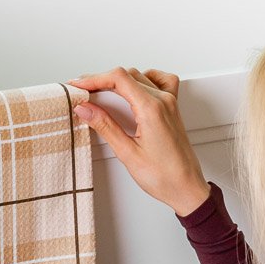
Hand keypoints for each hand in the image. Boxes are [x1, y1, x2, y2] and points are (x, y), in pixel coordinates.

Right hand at [70, 67, 210, 216]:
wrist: (186, 188)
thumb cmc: (164, 176)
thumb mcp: (127, 153)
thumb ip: (105, 127)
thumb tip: (86, 109)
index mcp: (152, 109)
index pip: (119, 78)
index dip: (94, 79)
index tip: (78, 85)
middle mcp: (163, 101)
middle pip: (127, 75)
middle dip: (101, 81)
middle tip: (82, 93)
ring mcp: (170, 103)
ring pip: (141, 77)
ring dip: (119, 80)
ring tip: (101, 93)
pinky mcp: (172, 109)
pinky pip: (160, 82)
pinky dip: (145, 79)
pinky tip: (133, 90)